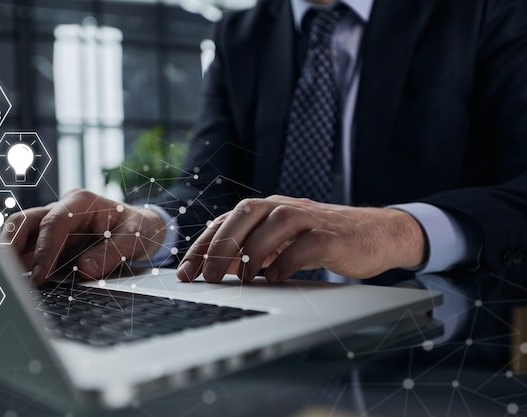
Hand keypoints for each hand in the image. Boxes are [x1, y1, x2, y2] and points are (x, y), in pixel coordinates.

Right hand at [2, 189, 166, 284]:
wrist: (142, 229)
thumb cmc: (138, 229)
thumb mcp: (134, 239)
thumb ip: (111, 253)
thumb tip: (83, 270)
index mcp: (81, 202)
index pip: (54, 222)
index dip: (45, 249)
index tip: (41, 275)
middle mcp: (62, 209)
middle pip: (24, 222)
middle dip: (10, 246)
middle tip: (6, 274)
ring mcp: (54, 225)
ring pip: (21, 234)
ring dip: (11, 257)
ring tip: (8, 282)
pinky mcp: (52, 241)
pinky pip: (30, 251)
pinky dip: (22, 265)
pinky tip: (20, 283)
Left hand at [176, 195, 426, 281]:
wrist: (377, 234)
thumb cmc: (323, 240)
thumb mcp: (283, 242)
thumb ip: (254, 249)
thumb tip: (217, 268)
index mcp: (270, 209)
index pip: (228, 220)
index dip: (203, 244)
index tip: (185, 271)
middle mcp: (286, 208)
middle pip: (246, 212)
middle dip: (222, 244)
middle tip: (208, 276)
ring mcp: (311, 219)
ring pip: (276, 222)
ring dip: (253, 251)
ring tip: (243, 278)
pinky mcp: (332, 236)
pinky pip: (306, 244)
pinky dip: (287, 261)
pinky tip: (276, 278)